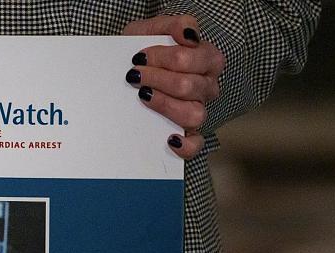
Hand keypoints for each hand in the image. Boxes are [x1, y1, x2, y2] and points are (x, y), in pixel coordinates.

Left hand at [123, 15, 224, 159]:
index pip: (192, 59)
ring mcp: (198, 111)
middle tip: (134, 75)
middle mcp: (207, 87)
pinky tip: (169, 139)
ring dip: (164, 105)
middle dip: (156, 79)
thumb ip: (174, 24)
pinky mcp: (187, 133)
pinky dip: (185, 145)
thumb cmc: (143, 50)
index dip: (162, 57)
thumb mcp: (153, 29)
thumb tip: (189, 35)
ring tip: (142, 96)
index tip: (139, 57)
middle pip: (189, 86)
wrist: (127, 71)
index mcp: (207, 59)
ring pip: (193, 113)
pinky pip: (195, 145)